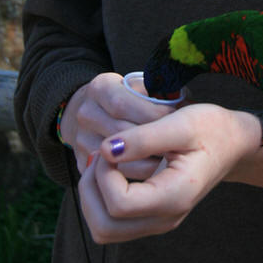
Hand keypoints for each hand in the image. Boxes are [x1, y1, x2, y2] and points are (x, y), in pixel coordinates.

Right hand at [60, 72, 181, 175]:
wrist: (100, 112)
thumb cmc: (134, 99)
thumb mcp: (144, 87)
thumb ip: (159, 93)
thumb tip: (181, 105)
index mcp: (100, 87)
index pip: (122, 103)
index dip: (151, 113)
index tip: (176, 121)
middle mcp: (86, 112)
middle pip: (120, 131)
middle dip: (151, 139)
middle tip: (178, 144)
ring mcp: (81, 139)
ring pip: (117, 157)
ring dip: (147, 160)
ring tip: (170, 160)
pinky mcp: (83, 162)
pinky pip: (113, 174)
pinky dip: (137, 175)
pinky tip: (156, 172)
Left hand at [77, 103, 262, 242]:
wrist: (233, 143)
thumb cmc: (211, 128)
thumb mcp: (181, 123)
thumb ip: (143, 138)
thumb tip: (106, 150)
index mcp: (174, 196)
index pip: (119, 204)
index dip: (104, 174)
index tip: (112, 145)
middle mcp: (165, 218)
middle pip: (105, 227)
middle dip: (90, 190)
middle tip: (100, 156)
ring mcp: (158, 222)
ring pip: (104, 230)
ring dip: (92, 198)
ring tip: (103, 164)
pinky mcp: (152, 218)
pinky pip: (113, 223)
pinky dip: (101, 200)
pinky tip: (111, 172)